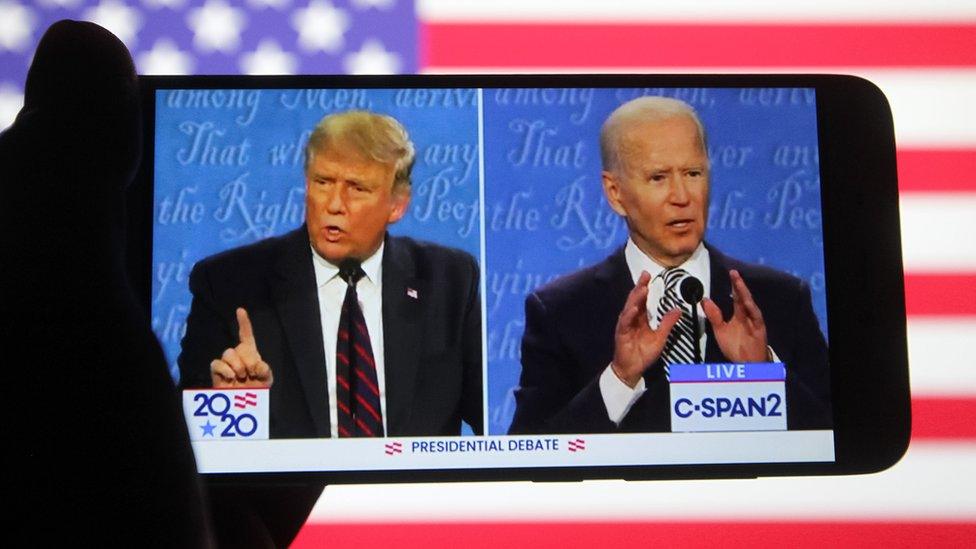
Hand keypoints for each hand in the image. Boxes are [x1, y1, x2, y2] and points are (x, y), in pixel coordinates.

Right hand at [210, 307, 273, 387]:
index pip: (246, 335)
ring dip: (238, 365)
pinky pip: (217, 363)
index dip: (244, 323)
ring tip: (241, 376)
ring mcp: (226, 364)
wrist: (245, 406)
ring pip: (228, 353)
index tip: (240, 310)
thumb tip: (257, 365)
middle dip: (249, 359)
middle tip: (251, 373)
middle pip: (239, 347)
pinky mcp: (217, 372)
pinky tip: (231, 377)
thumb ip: (265, 370)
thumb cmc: (256, 390)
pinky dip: (225, 369)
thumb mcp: (266, 379)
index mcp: (250, 354)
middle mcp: (237, 356)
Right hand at [611, 271, 681, 387]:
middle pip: (635, 299)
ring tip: (643, 288)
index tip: (649, 275)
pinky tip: (634, 308)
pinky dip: (629, 314)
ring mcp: (625, 325)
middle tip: (645, 275)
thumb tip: (677, 310)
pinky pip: (625, 322)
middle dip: (640, 287)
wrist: (632, 369)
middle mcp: (632, 319)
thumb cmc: (643, 353)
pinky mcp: (622, 333)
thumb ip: (667, 323)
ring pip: (630, 308)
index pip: (643, 299)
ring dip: (636, 298)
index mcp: (640, 318)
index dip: (645, 287)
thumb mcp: (660, 337)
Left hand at [702, 269, 767, 362]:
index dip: (733, 285)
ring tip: (738, 282)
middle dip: (738, 285)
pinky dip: (751, 309)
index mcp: (739, 314)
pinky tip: (746, 301)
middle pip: (743, 297)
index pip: (736, 297)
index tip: (729, 273)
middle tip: (733, 273)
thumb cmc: (735, 347)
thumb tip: (704, 300)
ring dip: (744, 293)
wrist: (747, 364)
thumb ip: (714, 316)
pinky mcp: (760, 329)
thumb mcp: (720, 330)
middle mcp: (748, 315)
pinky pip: (756, 317)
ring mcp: (754, 321)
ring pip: (749, 304)